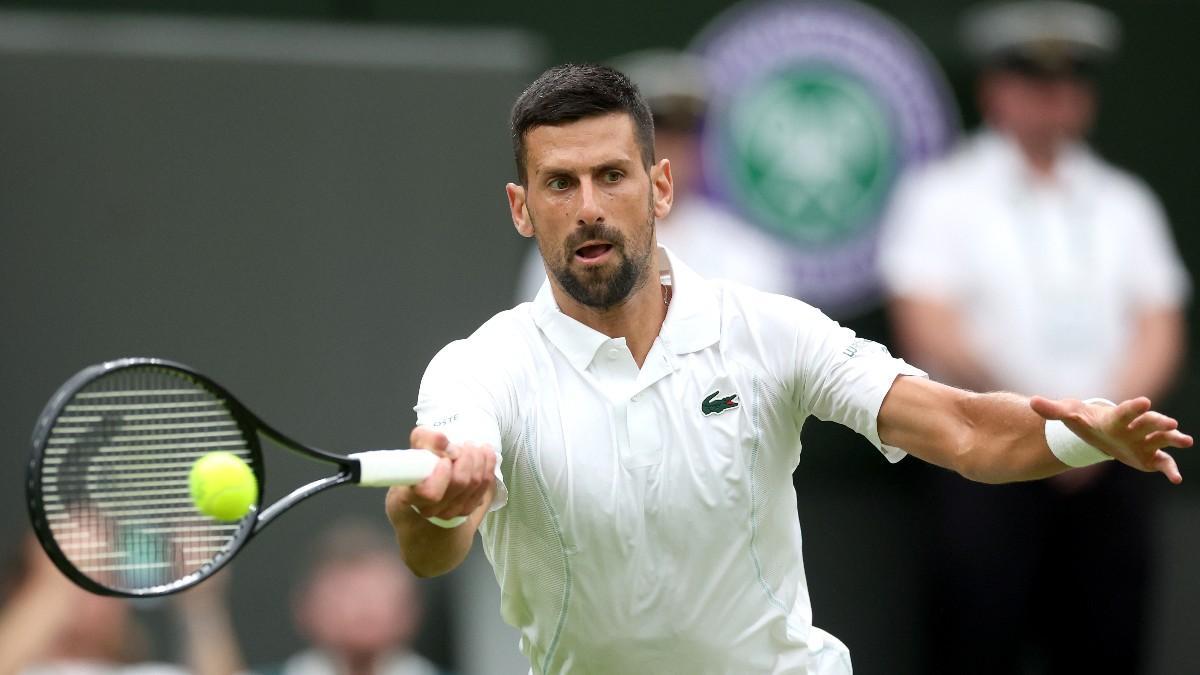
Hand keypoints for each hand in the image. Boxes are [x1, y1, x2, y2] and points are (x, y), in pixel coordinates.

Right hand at [387, 426, 495, 522]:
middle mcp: (430, 509)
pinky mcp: (468, 508)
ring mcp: (450, 512)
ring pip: (473, 483)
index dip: (442, 474)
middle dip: (466, 457)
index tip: (445, 459)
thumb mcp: (418, 443)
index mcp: (411, 495)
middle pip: (459, 483)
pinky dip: (488, 465)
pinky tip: (485, 453)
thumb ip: (427, 439)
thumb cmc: (421, 460)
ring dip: (478, 458)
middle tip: (463, 444)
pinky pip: (485, 486)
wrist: (431, 476)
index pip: (430, 493)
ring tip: (471, 446)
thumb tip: (443, 441)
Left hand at [1031, 396, 1192, 483]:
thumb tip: (1031, 401)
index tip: (1144, 402)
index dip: (1134, 407)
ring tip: (1185, 441)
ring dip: (1173, 440)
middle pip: (1149, 423)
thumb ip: (1053, 410)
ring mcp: (1145, 441)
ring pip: (1162, 439)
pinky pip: (1163, 462)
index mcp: (1117, 417)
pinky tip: (1176, 479)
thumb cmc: (1086, 422)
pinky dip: (1169, 470)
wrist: (1099, 433)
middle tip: (1170, 423)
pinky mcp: (1150, 456)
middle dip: (1159, 422)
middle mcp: (1135, 427)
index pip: (1126, 410)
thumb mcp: (1070, 416)